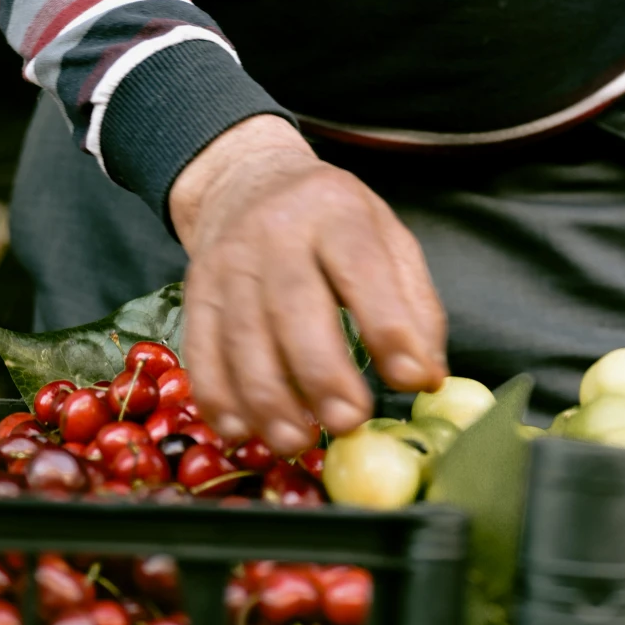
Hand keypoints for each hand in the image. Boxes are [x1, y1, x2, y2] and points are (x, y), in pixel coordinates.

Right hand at [169, 114, 448, 454]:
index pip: (362, 267)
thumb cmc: (331, 222)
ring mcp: (229, 262)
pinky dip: (219, 400)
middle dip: (322, 374)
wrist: (246, 182)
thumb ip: (415, 305)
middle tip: (350, 423)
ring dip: (269, 401)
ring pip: (243, 338)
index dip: (388, 326)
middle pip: (294, 305)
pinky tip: (245, 430)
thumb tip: (427, 378)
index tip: (412, 379)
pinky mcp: (197, 292)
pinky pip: (201, 352)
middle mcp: (276, 232)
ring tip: (298, 442)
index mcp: (336, 211)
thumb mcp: (386, 238)